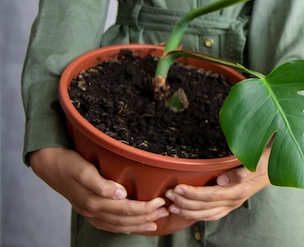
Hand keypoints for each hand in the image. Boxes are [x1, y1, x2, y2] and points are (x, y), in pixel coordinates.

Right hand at [29, 147, 168, 233]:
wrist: (49, 165)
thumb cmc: (69, 164)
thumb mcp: (84, 170)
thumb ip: (101, 184)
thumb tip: (121, 194)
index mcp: (94, 200)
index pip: (125, 209)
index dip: (144, 208)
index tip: (161, 201)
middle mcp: (93, 210)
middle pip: (124, 219)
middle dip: (146, 217)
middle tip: (165, 211)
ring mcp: (89, 212)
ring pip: (117, 224)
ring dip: (137, 224)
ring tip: (154, 222)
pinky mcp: (88, 210)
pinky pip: (107, 224)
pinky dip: (121, 227)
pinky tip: (131, 227)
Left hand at [165, 148, 270, 220]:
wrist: (278, 163)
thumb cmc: (266, 159)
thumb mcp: (256, 161)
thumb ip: (239, 173)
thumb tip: (221, 181)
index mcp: (238, 191)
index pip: (210, 196)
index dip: (192, 194)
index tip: (177, 188)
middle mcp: (235, 200)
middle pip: (205, 207)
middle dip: (185, 203)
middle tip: (168, 196)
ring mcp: (234, 203)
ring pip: (207, 213)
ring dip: (188, 211)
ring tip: (173, 206)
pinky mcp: (233, 202)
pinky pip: (214, 214)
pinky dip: (199, 215)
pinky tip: (190, 212)